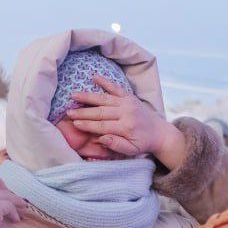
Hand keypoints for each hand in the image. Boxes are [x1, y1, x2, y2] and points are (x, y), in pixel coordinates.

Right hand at [66, 75, 186, 168]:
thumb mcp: (131, 150)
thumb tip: (102, 138)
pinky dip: (105, 82)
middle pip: (100, 112)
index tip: (74, 124)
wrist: (160, 132)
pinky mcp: (129, 96)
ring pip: (104, 99)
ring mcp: (128, 102)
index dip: (87, 125)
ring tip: (73, 95)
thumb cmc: (143, 143)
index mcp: (126, 127)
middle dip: (83, 112)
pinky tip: (94, 77)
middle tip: (68, 112)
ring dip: (88, 96)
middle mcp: (127, 112)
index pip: (102, 125)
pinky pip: (115, 87)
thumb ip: (117, 145)